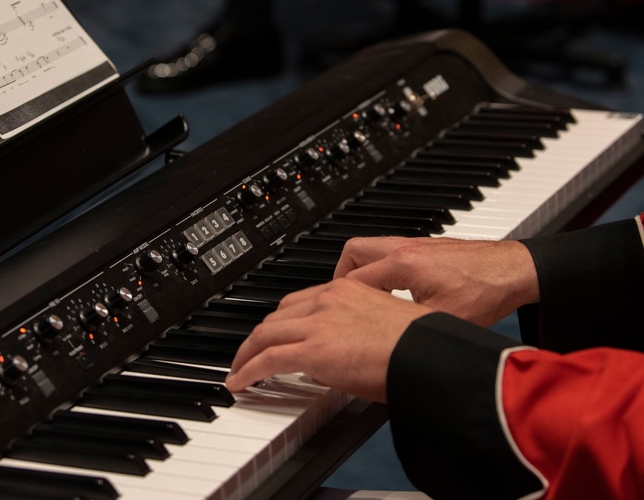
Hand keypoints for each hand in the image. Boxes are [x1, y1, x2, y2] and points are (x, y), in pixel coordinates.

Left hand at [225, 279, 431, 402]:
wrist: (431, 355)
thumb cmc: (421, 346)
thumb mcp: (382, 326)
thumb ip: (355, 332)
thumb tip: (340, 357)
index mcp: (347, 290)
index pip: (300, 302)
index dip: (281, 320)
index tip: (274, 333)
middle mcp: (328, 299)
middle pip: (277, 316)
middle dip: (259, 336)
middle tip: (250, 353)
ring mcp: (318, 323)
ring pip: (266, 335)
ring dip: (247, 354)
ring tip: (239, 369)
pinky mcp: (313, 350)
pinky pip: (267, 359)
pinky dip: (248, 370)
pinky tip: (240, 382)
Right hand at [333, 236, 538, 326]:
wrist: (517, 270)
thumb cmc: (487, 291)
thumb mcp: (441, 320)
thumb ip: (404, 326)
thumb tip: (383, 344)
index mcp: (403, 264)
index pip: (353, 278)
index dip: (342, 299)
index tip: (339, 316)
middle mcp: (405, 247)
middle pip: (353, 252)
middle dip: (342, 276)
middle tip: (343, 300)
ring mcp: (415, 244)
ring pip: (370, 248)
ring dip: (362, 271)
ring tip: (366, 297)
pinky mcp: (425, 246)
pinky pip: (389, 252)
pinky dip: (381, 269)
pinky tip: (393, 290)